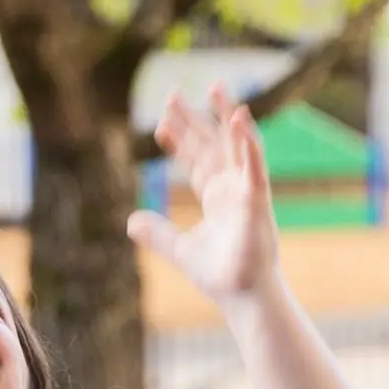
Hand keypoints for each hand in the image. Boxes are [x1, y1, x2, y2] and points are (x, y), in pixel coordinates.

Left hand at [128, 84, 280, 304]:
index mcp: (216, 198)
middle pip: (211, 146)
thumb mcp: (179, 250)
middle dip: (196, 120)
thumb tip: (131, 221)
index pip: (194, 161)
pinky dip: (249, 145)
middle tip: (176, 93)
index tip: (161, 122)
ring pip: (236, 147)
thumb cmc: (221, 276)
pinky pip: (254, 169)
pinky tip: (240, 121)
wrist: (243, 297)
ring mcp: (246, 193)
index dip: (179, 141)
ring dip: (228, 118)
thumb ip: (157, 233)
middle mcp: (231, 190)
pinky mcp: (257, 203)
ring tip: (218, 90)